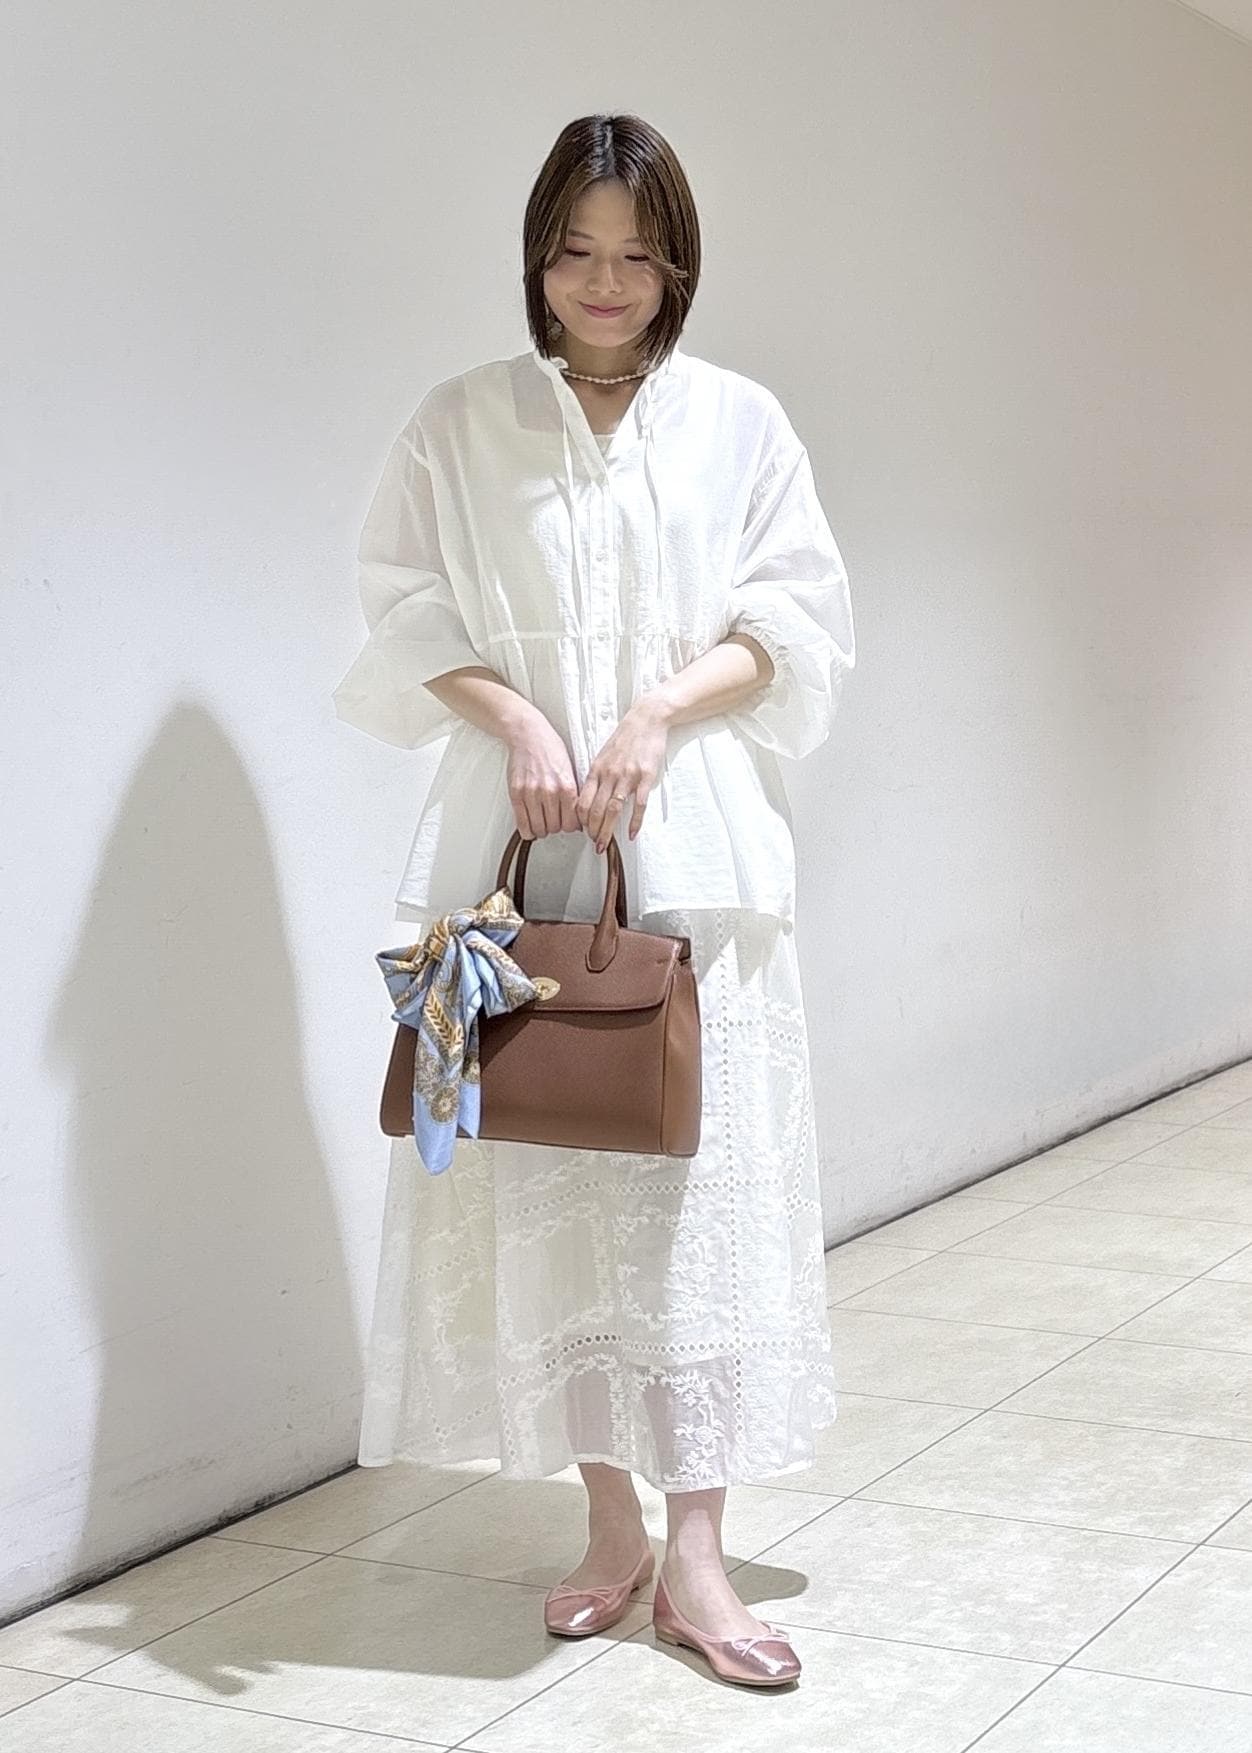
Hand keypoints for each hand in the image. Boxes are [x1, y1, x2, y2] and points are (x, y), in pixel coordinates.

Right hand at [504, 712, 582, 839]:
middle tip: (554, 820)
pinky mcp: (516, 793)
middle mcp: (550, 792)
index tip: (568, 823)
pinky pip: (522, 824)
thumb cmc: (550, 748)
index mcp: (567, 786)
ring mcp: (532, 793)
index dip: (571, 826)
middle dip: (556, 827)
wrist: (528, 734)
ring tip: (542, 821)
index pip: (573, 823)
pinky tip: (530, 825)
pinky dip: (527, 830)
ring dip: (541, 829)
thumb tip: (577, 815)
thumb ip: (573, 793)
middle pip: (556, 828)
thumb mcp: (570, 770)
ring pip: (539, 828)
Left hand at [576, 697, 671, 851]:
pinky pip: (638, 805)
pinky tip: (631, 833)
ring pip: (613, 810)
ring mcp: (627, 777)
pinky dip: (634, 822)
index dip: (580, 820)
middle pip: (595, 809)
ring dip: (607, 830)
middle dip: (592, 831)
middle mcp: (609, 774)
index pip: (582, 800)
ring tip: (605, 844)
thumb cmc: (625, 739)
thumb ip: (597, 776)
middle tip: (594, 844)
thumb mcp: (603, 756)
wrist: (646, 720)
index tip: (582, 831)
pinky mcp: (645, 777)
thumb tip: (590, 797)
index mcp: (596, 770)